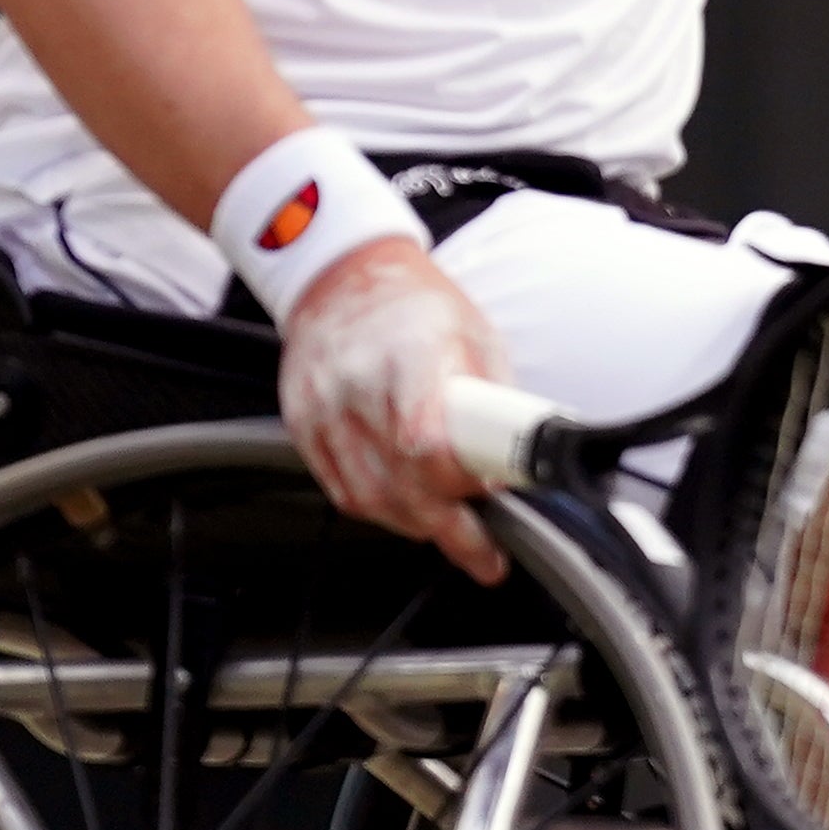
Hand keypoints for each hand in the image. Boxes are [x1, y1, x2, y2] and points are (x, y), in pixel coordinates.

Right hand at [279, 238, 510, 579]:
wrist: (344, 278)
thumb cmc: (417, 306)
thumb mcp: (476, 334)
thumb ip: (494, 399)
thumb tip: (524, 458)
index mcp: (410, 353)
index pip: (426, 442)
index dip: (463, 483)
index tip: (494, 496)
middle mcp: (359, 383)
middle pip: (402, 483)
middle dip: (451, 528)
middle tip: (486, 551)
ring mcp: (324, 407)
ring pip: (370, 498)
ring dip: (418, 526)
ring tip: (454, 535)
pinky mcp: (304, 426)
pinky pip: (344, 491)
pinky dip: (382, 511)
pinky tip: (410, 511)